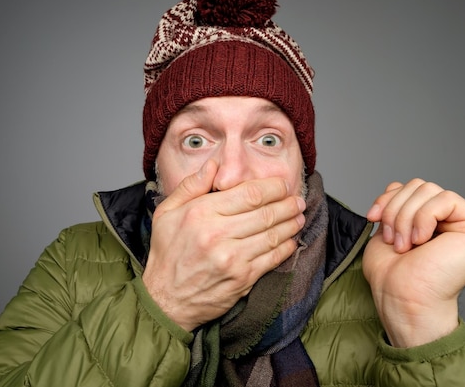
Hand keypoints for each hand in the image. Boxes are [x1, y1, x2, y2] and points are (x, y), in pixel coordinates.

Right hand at [141, 159, 305, 331]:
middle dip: (288, 204)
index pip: (250, 194)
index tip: (281, 185)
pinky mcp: (243, 279)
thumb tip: (214, 165)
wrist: (165, 299)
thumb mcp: (167, 212)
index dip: (273, 187)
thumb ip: (192, 185)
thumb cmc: (167, 253)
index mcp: (201, 213)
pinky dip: (287, 247)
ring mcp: (232, 259)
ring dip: (291, 224)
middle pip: (266, 213)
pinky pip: (273, 259)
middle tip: (298, 199)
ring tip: (299, 216)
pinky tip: (291, 240)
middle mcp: (218, 235)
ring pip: (273, 235)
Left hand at [363, 179, 464, 346]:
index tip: (372, 218)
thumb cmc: (393, 275)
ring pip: (430, 189)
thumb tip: (396, 186)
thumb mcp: (388, 227)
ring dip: (406, 217)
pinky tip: (421, 241)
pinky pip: (447, 199)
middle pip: (420, 185)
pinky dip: (424, 218)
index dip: (389, 198)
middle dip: (396, 209)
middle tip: (392, 240)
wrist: (401, 298)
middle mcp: (456, 221)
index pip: (412, 188)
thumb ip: (397, 203)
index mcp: (435, 221)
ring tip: (404, 244)